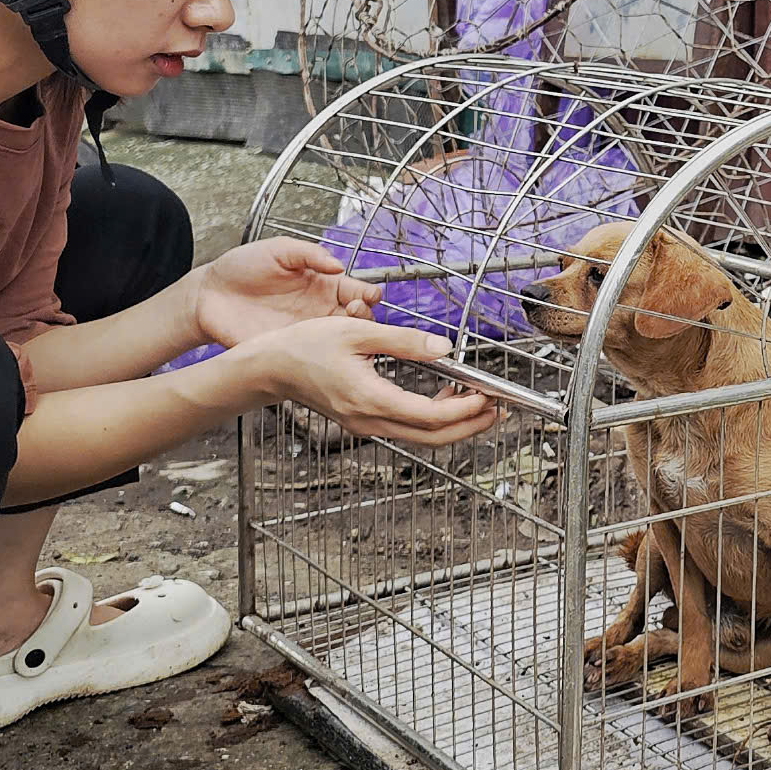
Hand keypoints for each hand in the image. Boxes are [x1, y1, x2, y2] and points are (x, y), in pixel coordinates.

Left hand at [187, 239, 380, 349]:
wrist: (208, 294)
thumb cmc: (241, 267)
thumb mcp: (278, 249)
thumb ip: (309, 253)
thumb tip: (338, 265)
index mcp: (322, 285)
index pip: (358, 291)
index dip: (369, 294)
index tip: (368, 295)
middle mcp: (319, 311)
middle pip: (358, 320)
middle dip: (366, 317)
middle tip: (356, 311)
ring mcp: (305, 332)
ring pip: (342, 343)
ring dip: (350, 339)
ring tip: (343, 329)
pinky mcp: (288, 349)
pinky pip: (314, 358)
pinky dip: (325, 358)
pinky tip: (325, 349)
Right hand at [251, 318, 500, 445]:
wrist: (271, 367)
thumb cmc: (308, 345)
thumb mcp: (357, 332)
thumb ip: (404, 341)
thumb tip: (444, 348)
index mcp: (369, 398)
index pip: (429, 416)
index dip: (465, 411)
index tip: (488, 395)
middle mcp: (369, 420)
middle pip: (432, 437)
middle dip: (470, 426)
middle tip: (499, 409)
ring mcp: (365, 425)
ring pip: (422, 438)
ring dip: (455, 425)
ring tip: (481, 403)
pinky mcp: (363, 422)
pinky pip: (407, 429)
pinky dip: (433, 420)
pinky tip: (447, 399)